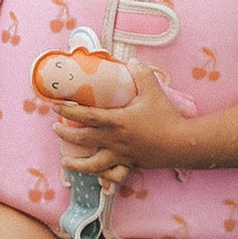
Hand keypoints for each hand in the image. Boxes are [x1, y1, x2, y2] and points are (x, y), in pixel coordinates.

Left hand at [51, 60, 190, 179]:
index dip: (68, 111)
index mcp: (116, 121)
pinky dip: (102, 177)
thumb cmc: (166, 116)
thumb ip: (141, 73)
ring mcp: (121, 156)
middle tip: (54, 129)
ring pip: (93, 165)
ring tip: (65, 162)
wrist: (183, 143)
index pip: (85, 116)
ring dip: (77, 164)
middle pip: (82, 139)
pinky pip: (112, 175)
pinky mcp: (130, 165)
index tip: (55, 107)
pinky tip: (96, 175)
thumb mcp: (153, 90)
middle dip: (65, 135)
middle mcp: (114, 140)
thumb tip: (131, 61)